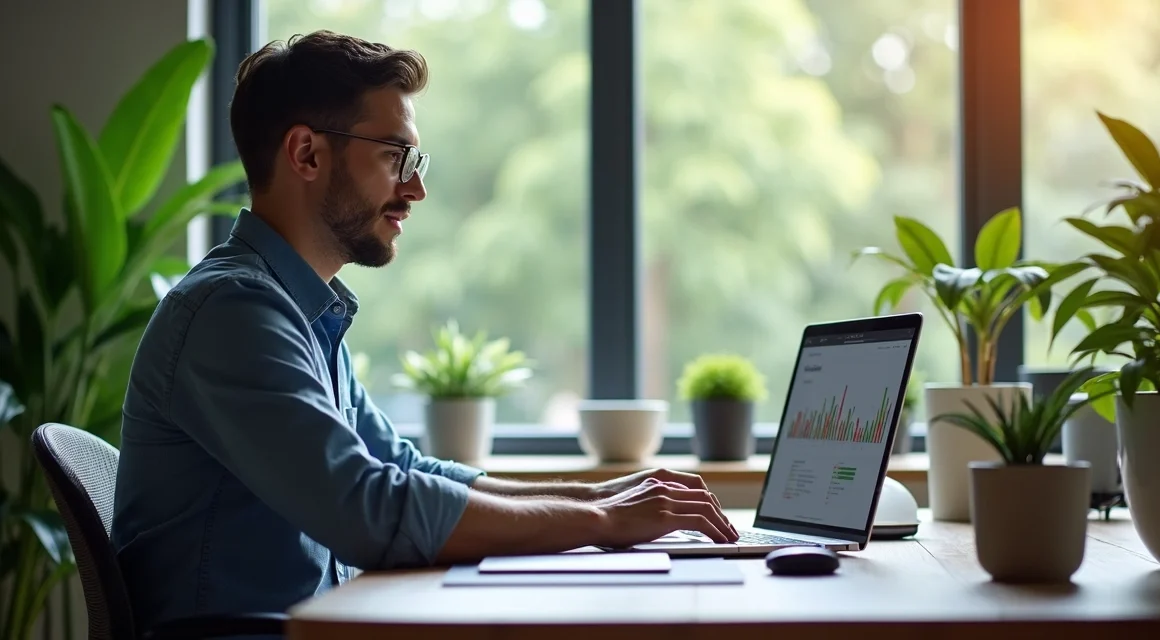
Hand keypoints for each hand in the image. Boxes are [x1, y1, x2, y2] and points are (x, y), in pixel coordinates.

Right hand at [592, 469, 733, 533]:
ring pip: (707, 509)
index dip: (710, 503)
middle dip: (721, 514)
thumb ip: (650, 505)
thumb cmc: (607, 517)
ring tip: (730, 537)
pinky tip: (720, 541)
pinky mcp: (666, 517)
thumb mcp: (633, 504)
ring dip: (722, 524)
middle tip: (729, 529)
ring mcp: (666, 501)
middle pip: (705, 497)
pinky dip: (715, 531)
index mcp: (657, 483)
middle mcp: (665, 488)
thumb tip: (658, 521)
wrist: (595, 517)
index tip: (717, 516)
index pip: (694, 489)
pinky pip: (701, 522)